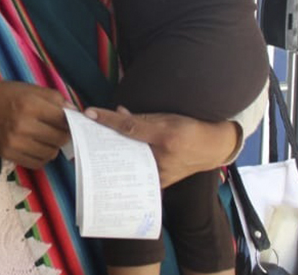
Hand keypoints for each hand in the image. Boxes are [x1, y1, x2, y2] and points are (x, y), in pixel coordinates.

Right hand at [0, 80, 70, 169]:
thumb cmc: (4, 95)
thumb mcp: (30, 88)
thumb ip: (55, 98)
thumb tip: (75, 113)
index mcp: (29, 104)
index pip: (64, 120)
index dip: (71, 121)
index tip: (71, 120)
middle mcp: (22, 125)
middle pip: (60, 138)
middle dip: (64, 134)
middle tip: (60, 129)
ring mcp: (14, 142)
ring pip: (50, 153)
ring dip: (53, 146)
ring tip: (47, 137)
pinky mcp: (8, 154)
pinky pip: (36, 163)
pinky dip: (41, 156)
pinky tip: (37, 146)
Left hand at [82, 106, 239, 187]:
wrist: (214, 148)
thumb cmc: (191, 129)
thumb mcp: (167, 118)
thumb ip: (141, 118)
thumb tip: (118, 113)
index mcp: (164, 139)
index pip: (128, 127)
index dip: (107, 119)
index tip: (88, 113)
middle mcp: (161, 160)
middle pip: (123, 150)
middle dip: (103, 145)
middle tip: (83, 141)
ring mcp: (160, 175)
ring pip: (128, 165)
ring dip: (110, 159)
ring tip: (91, 154)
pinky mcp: (160, 183)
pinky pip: (137, 177)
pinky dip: (124, 171)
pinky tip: (111, 167)